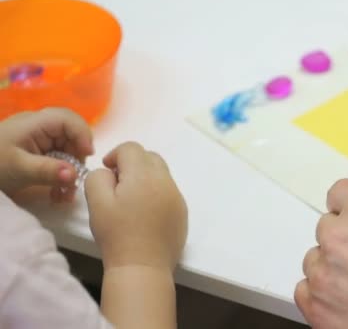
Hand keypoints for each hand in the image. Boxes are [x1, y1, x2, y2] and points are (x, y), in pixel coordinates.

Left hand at [0, 108, 93, 200]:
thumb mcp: (19, 170)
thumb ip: (48, 171)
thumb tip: (75, 175)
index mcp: (36, 123)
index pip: (69, 120)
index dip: (83, 135)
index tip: (86, 157)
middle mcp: (40, 128)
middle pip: (72, 136)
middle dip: (77, 159)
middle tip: (75, 181)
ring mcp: (38, 141)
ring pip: (67, 151)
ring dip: (70, 173)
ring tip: (65, 195)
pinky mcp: (36, 154)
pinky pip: (58, 161)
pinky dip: (61, 177)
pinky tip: (58, 195)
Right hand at [84, 142, 187, 270]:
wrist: (143, 267)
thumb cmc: (116, 234)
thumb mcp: (96, 202)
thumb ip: (98, 177)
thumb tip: (110, 172)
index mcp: (143, 174)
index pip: (131, 148)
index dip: (115, 155)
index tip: (108, 172)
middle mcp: (165, 181)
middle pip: (150, 157)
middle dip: (133, 164)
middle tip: (118, 185)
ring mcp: (177, 197)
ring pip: (161, 174)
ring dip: (146, 178)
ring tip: (131, 201)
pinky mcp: (182, 212)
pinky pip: (169, 192)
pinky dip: (157, 194)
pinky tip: (145, 215)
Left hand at [295, 179, 347, 328]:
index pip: (339, 193)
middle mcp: (339, 232)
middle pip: (326, 228)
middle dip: (343, 242)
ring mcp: (323, 268)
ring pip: (315, 259)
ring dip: (331, 269)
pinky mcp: (315, 300)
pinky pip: (304, 289)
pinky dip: (321, 295)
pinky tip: (344, 301)